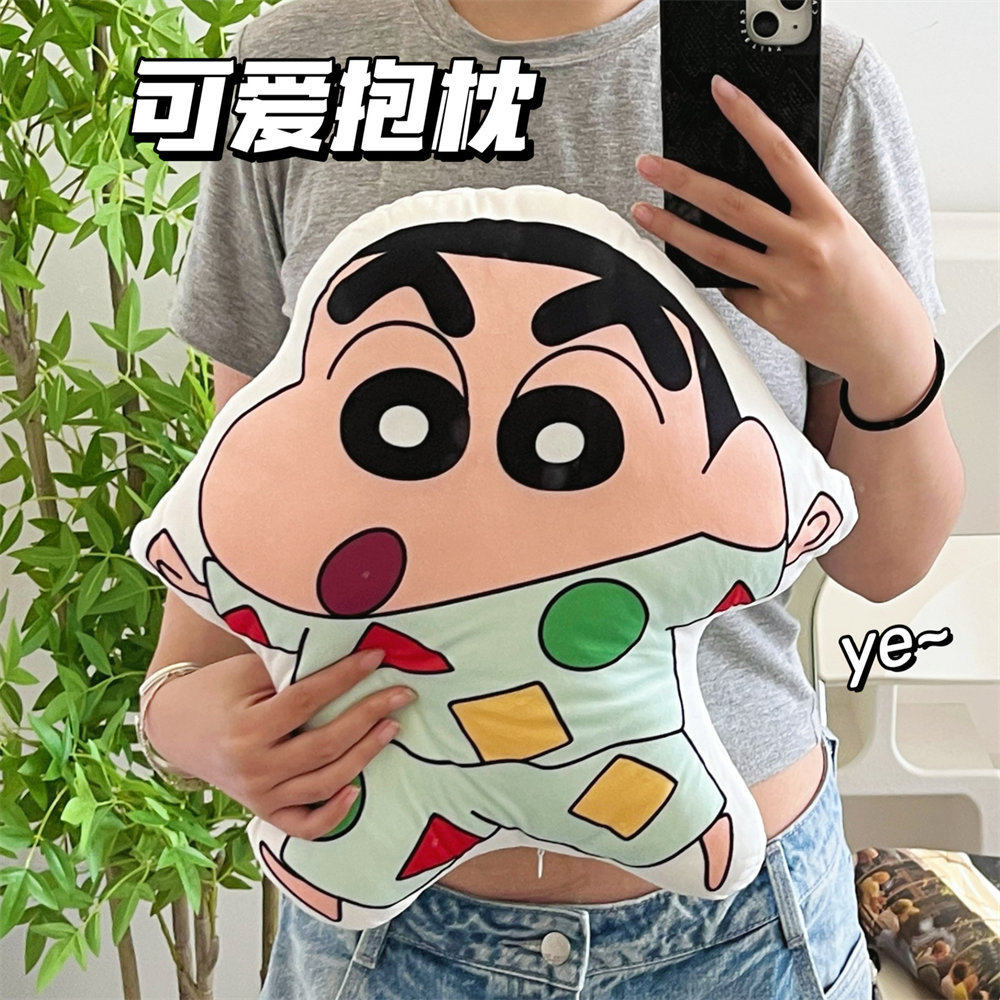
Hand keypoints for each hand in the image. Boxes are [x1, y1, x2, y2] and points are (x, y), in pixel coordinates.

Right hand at [143, 647, 414, 838]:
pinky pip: (303, 825)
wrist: (175, 729)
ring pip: (323, 783)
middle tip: (403, 694)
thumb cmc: (217, 690)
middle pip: (325, 744)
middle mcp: (254, 768)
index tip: (377, 657)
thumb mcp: (247, 671)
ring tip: (393, 727)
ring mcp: (259, 796)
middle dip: (369, 716)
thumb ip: (292, 672)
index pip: (308, 700)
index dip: (345, 677)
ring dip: (364, 756)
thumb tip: (348, 656)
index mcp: (248, 729)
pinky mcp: (263, 811)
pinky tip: (357, 790)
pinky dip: (332, 814)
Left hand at [631, 74, 937, 421]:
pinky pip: (729, 289)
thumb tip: (738, 204)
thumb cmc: (864, 284)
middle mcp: (806, 247)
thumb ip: (798, 217)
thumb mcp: (842, 235)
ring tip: (642, 212)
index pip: (781, 155)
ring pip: (715, 251)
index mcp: (828, 216)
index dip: (748, 120)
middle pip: (731, 205)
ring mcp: (785, 284)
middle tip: (647, 164)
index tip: (720, 93)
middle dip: (683, 181)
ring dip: (671, 231)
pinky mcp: (770, 316)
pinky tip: (694, 265)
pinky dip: (712, 276)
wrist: (884, 344)